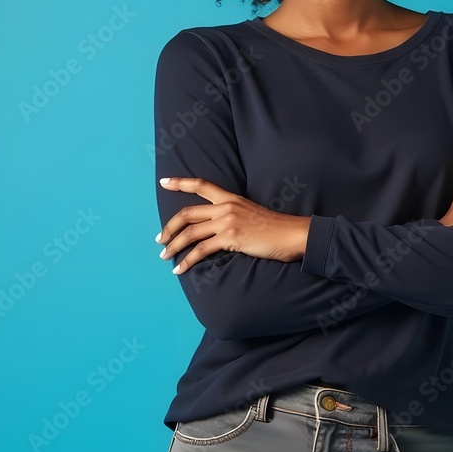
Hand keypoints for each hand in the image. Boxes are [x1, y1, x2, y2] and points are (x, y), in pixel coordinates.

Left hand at [156, 176, 311, 274]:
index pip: (200, 185)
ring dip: (174, 246)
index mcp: (231, 198)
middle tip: (160, 239)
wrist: (292, 234)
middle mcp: (226, 207)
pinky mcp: (230, 237)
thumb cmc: (276, 228)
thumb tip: (217, 229)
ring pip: (190, 233)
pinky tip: (180, 269)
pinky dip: (187, 261)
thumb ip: (233, 216)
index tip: (163, 182)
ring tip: (165, 257)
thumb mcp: (251, 213)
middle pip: (187, 214)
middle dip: (169, 227)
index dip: (180, 183)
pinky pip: (200, 250)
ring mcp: (227, 221)